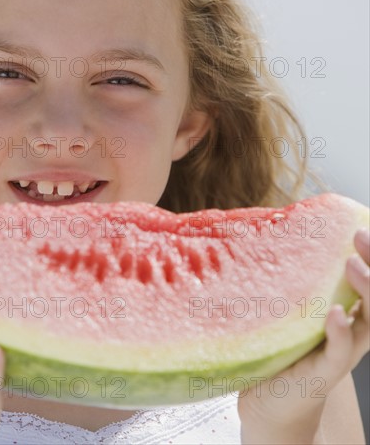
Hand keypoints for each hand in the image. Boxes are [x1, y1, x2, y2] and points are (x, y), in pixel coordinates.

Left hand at [238, 228, 369, 442]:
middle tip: (360, 236)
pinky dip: (340, 332)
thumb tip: (269, 234)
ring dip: (365, 291)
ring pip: (369, 322)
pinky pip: (339, 351)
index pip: (365, 280)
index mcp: (342, 311)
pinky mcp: (324, 373)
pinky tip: (335, 313)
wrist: (267, 401)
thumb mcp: (284, 308)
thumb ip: (288, 282)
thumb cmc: (276, 347)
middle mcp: (349, 330)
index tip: (359, 226)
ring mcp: (341, 352)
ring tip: (352, 265)